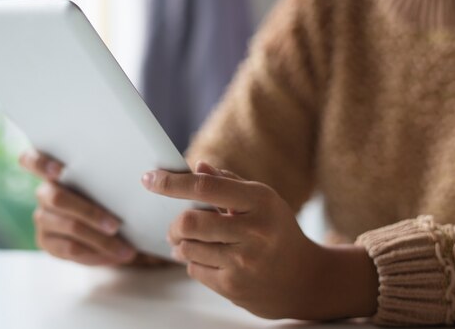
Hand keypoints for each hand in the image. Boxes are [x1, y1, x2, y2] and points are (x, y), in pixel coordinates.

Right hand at [20, 151, 166, 266]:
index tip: (59, 170)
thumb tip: (150, 170)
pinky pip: (70, 250)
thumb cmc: (111, 194)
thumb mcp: (112, 181)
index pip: (31, 160)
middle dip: (90, 212)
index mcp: (54, 170)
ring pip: (70, 228)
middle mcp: (44, 193)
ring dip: (100, 240)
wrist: (106, 226)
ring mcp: (42, 218)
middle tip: (116, 225)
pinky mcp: (46, 242)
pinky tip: (115, 257)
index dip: (41, 163)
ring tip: (126, 250)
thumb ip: (115, 172)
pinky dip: (95, 255)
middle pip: (57, 199)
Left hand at [142, 161, 377, 319]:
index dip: (171, 182)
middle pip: (189, 222)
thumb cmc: (278, 231)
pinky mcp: (234, 287)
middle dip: (174, 223)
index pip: (205, 187)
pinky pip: (194, 270)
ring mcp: (243, 263)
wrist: (305, 280)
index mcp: (260, 201)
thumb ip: (228, 182)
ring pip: (187, 248)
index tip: (148, 178)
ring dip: (182, 243)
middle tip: (175, 225)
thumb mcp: (263, 200)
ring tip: (193, 242)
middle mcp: (253, 232)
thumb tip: (197, 167)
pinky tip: (211, 260)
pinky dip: (194, 262)